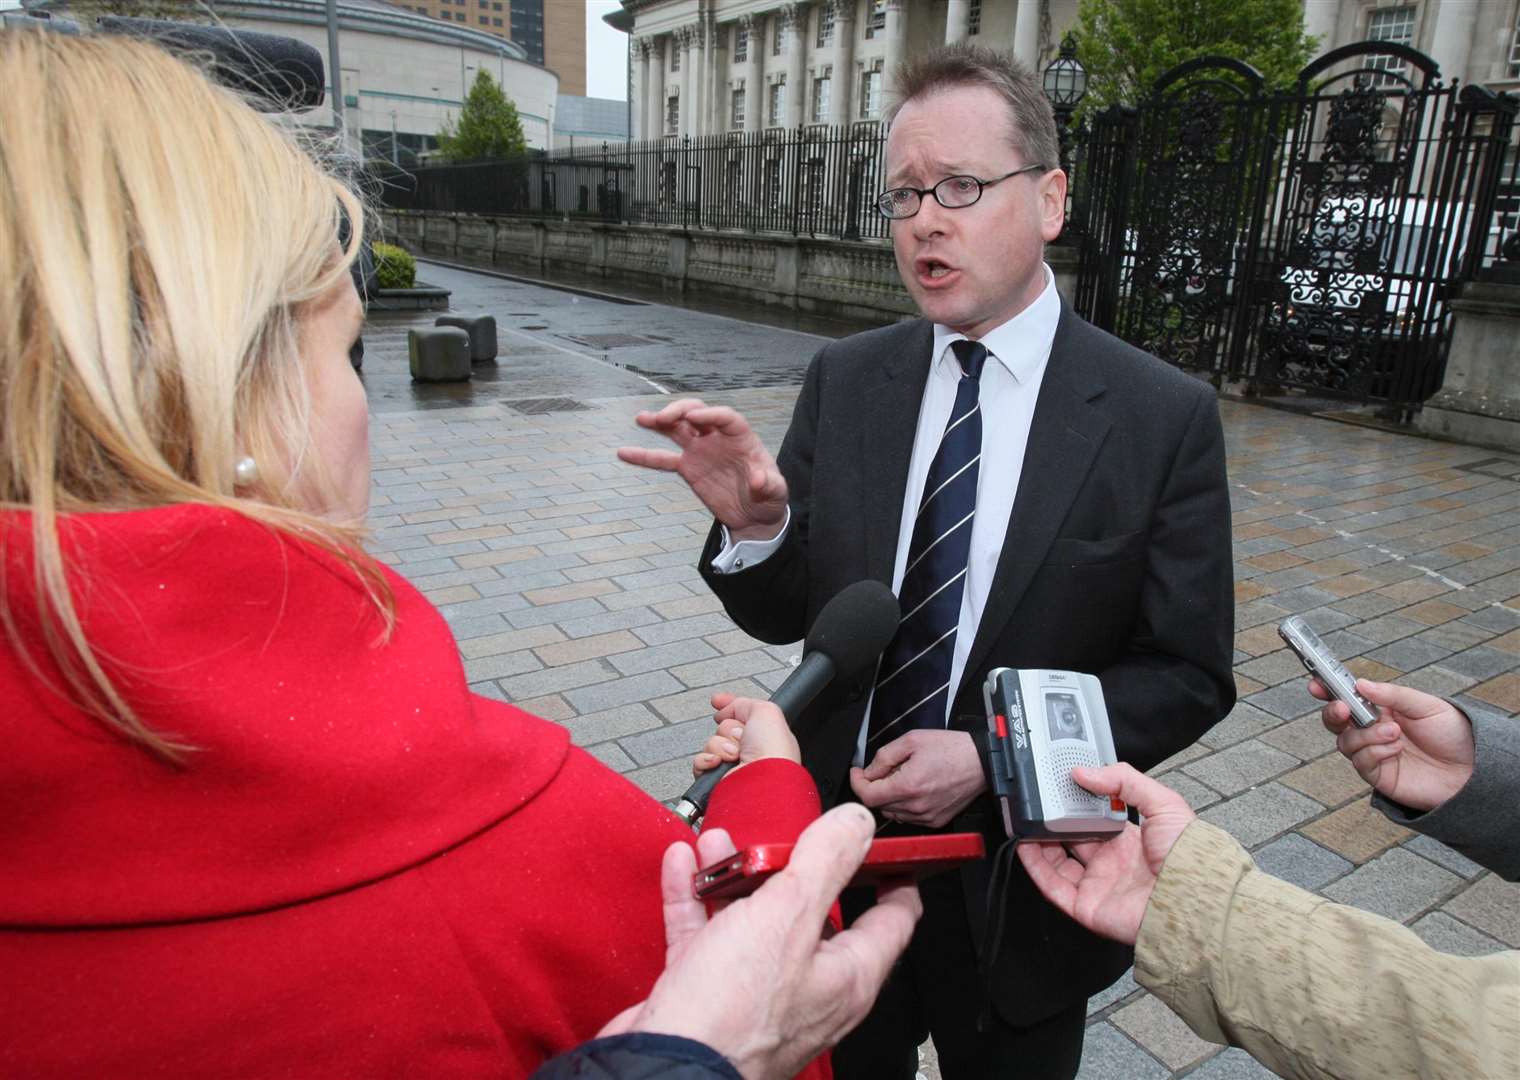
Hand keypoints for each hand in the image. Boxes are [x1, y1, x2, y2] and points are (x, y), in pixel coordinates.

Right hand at [598, 804, 921, 1079]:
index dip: (895, 879)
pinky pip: (708, 935)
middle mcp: (808, 989)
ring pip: (755, 920)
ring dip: (736, 876)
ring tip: (721, 845)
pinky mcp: (711, 996)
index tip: (891, 851)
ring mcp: (758, 994)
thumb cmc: (730, 1014)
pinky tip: (684, 867)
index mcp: (846, 977)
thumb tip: (855, 824)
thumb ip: (824, 861)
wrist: (662, 1063)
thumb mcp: (786, 915)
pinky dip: (696, 899)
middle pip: (813, 913)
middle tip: (782, 838)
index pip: (891, 922)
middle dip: (792, 867)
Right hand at [617, 399, 787, 539]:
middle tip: (663, 418)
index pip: (725, 418)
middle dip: (680, 412)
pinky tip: (623, 453)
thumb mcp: (776, 493)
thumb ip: (770, 485)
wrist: (755, 515)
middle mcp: (718, 438)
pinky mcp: (688, 468)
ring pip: (677, 429)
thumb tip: (759, 480)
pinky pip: (663, 459)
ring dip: (660, 421)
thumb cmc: (769, 498)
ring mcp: (700, 451)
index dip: (710, 415)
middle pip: (697, 414)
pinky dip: (644, 456)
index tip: (694, 418)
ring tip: (641, 418)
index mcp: (741, 438)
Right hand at [693, 693, 801, 776]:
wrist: (760, 783)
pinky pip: (700, 762)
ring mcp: (731, 768)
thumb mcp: (766, 711)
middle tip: (742, 739)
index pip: (742, 717)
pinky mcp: (715, 782)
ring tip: (734, 755)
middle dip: (728, 729)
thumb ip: (745, 703)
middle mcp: (749, 754)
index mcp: (765, 738)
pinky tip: (719, 763)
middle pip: (723, 729)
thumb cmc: (773, 753)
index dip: (729, 707)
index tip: (717, 700)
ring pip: (711, 744)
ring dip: (720, 746)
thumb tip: (727, 708)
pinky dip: (707, 760)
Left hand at [849, 729, 984, 828]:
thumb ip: (884, 757)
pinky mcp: (936, 822)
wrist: (982, 762)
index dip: (857, 783)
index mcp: (908, 786)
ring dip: (891, 797)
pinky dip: (905, 805)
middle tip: (887, 769)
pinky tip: (917, 789)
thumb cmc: (951, 749)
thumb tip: (868, 772)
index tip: (858, 773)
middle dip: (876, 786)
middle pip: (879, 805)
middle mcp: (916, 807)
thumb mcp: (912, 740)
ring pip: (893, 812)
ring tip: (906, 777)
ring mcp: (926, 817)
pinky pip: (909, 818)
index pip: (867, 796)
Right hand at [1017, 764, 1194, 945]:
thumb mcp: (1164, 804)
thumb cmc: (1187, 858)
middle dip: (1055, 821)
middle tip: (1039, 800)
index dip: (1077, 802)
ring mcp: (1098, 885)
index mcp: (1131, 841)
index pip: (1096, 818)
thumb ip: (1125, 781)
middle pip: (1073, 839)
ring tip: (1027, 819)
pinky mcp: (1086, 906)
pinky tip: (1025, 844)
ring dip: (1040, 841)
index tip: (1060, 785)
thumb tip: (1085, 772)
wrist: (1190, 901)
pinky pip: (1053, 886)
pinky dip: (1035, 866)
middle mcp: (1112, 863)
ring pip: (1058, 861)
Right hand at [1312, 677, 1474, 811]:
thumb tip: (1361, 684)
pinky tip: (1396, 750)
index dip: (1328, 690)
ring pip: (1345, 742)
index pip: (1347, 697)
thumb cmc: (1454, 736)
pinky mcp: (1378, 776)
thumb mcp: (1426, 706)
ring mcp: (1373, 753)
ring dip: (1366, 735)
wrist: (1473, 772)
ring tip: (1394, 733)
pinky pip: (1361, 762)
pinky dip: (1375, 753)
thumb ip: (1393, 695)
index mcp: (1382, 709)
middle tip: (1342, 707)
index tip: (1316, 684)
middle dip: (1332, 712)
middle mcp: (1372, 731)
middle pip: (1335, 721)